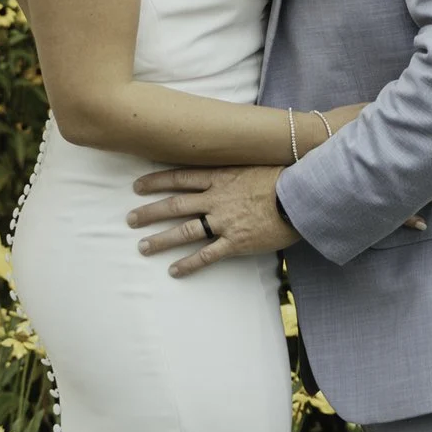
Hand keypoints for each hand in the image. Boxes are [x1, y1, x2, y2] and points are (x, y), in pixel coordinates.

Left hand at [129, 165, 290, 274]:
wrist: (302, 195)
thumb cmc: (284, 174)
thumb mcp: (255, 161)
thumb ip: (237, 165)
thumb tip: (230, 160)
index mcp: (220, 176)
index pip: (179, 177)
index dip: (156, 182)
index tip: (137, 186)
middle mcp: (215, 198)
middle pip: (174, 205)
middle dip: (149, 212)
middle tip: (129, 219)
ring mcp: (224, 221)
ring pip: (184, 231)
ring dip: (161, 239)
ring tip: (142, 247)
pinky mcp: (236, 242)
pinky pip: (207, 255)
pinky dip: (189, 264)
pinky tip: (173, 271)